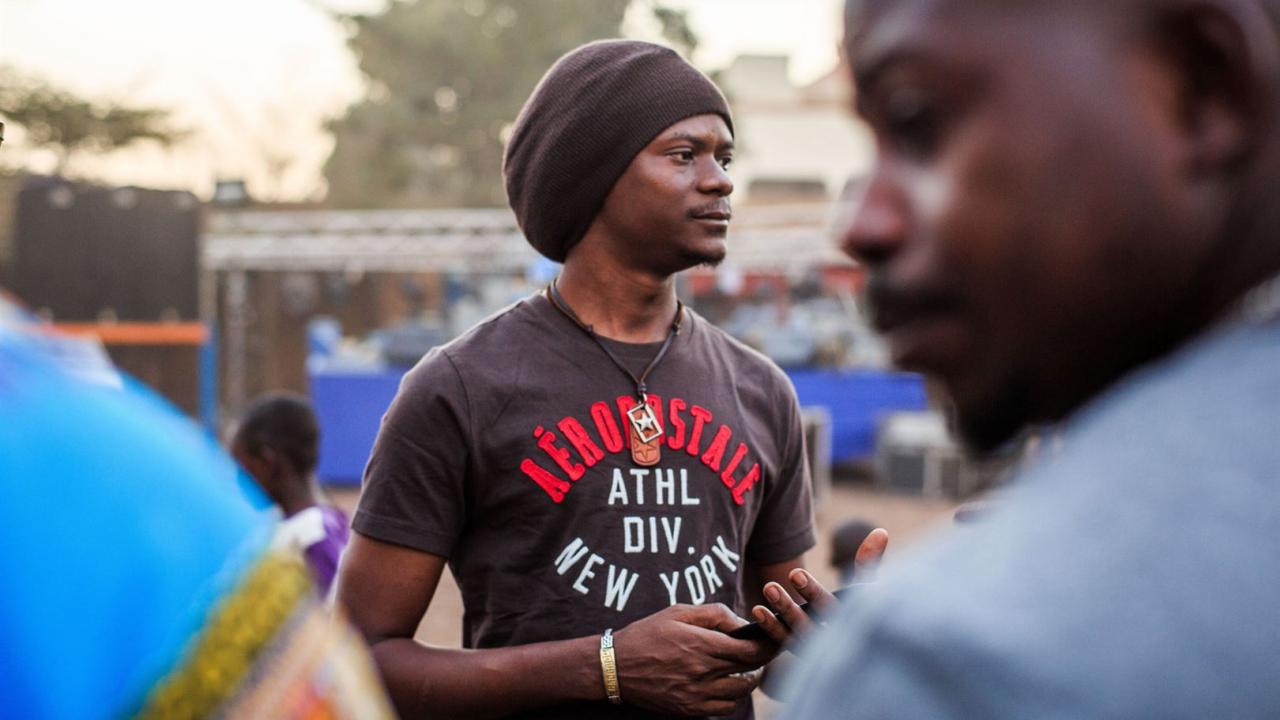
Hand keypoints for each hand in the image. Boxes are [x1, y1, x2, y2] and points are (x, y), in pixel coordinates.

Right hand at [612, 603, 775, 716]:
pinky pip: (724, 707)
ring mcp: (696, 695)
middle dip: (761, 662)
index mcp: (701, 644)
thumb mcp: (678, 612)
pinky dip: (731, 697)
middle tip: (761, 653)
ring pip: (740, 692)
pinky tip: (724, 684)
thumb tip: (742, 622)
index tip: (772, 640)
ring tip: (742, 668)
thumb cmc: (648, 634)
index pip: (751, 651)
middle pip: (750, 673)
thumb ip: (714, 613)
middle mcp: (702, 672)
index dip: (767, 646)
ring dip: (747, 680)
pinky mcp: (690, 710)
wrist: (615, 667)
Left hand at [752, 528, 887, 642]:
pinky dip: (772, 630)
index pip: (830, 609)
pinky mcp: (802, 653)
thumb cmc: (864, 607)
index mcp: (850, 624)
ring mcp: (817, 649)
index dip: (812, 592)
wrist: (863, 642)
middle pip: (809, 626)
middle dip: (789, 609)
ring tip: (764, 593)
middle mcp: (833, 640)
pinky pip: (784, 645)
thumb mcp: (868, 587)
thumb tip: (880, 531)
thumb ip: (869, 562)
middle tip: (769, 586)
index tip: (793, 573)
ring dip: (777, 618)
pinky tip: (758, 611)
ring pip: (795, 636)